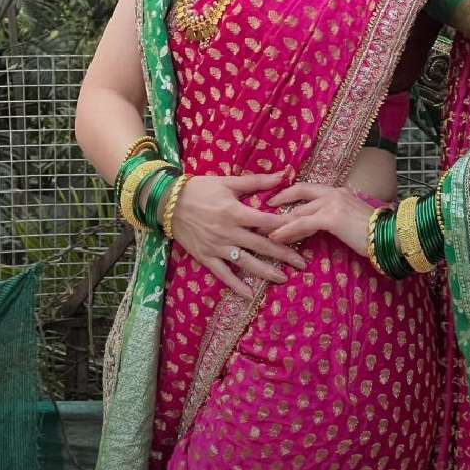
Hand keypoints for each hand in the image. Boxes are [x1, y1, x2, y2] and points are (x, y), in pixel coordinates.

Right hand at [170, 169, 307, 299]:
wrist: (166, 202)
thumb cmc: (198, 189)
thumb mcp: (227, 182)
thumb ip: (255, 182)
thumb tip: (283, 174)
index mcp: (235, 212)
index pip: (267, 222)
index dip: (286, 227)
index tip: (302, 231)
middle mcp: (229, 232)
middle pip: (261, 245)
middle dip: (284, 254)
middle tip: (302, 263)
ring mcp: (217, 247)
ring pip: (246, 262)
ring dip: (266, 271)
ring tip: (283, 278)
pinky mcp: (205, 257)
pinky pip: (223, 274)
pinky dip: (235, 285)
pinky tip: (249, 294)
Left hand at [265, 182, 380, 256]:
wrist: (392, 236)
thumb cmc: (374, 232)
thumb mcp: (350, 220)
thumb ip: (334, 218)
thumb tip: (317, 226)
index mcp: (338, 191)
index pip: (306, 189)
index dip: (287, 193)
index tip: (271, 200)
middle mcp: (333, 192)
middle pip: (298, 197)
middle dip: (276, 206)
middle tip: (258, 215)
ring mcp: (332, 203)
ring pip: (298, 211)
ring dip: (277, 222)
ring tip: (261, 230)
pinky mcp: (331, 218)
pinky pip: (302, 223)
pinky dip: (287, 231)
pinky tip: (275, 237)